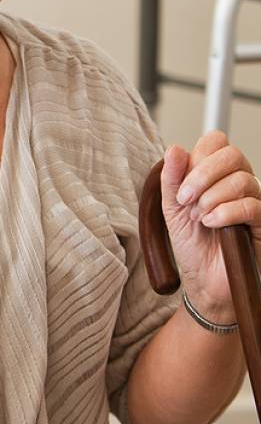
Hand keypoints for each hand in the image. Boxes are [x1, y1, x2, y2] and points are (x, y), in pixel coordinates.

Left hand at [160, 130, 260, 324]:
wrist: (203, 281)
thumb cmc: (191, 244)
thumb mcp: (172, 209)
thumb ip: (171, 178)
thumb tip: (174, 148)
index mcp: (216, 173)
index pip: (216, 142)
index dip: (198, 157)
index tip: (180, 185)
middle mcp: (239, 182)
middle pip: (232, 154)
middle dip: (202, 175)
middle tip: (186, 200)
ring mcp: (254, 200)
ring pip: (242, 180)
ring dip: (212, 199)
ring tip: (200, 218)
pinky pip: (251, 205)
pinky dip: (225, 213)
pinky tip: (212, 225)